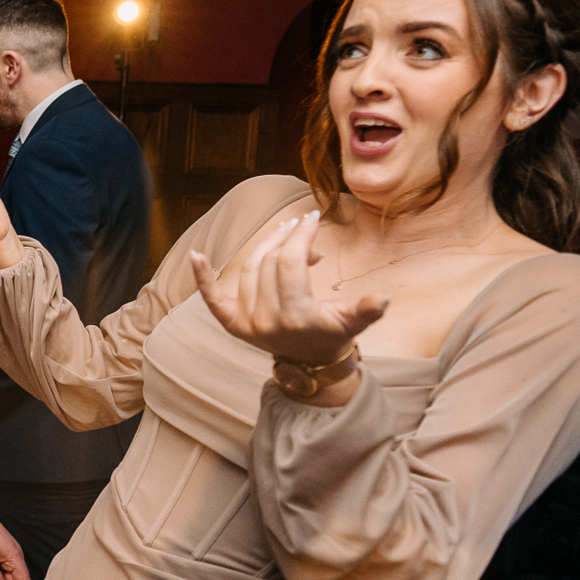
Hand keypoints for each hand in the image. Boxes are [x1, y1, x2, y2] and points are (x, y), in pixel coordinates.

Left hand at [190, 210, 386, 364]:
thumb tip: (383, 298)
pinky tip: (196, 256)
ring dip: (266, 245)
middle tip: (302, 224)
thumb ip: (367, 310)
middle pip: (270, 261)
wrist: (309, 361)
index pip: (291, 263)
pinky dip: (202, 276)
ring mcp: (245, 323)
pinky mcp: (230, 323)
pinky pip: (211, 298)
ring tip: (285, 235)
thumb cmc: (333, 333)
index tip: (312, 219)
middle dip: (288, 238)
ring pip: (249, 268)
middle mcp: (266, 321)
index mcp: (297, 317)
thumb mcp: (353, 322)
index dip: (302, 236)